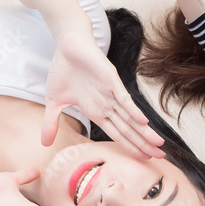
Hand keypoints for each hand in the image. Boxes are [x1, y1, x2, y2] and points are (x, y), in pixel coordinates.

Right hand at [43, 29, 164, 159]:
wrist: (67, 45)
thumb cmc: (63, 71)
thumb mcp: (53, 103)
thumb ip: (51, 123)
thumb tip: (44, 143)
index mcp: (97, 112)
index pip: (118, 134)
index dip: (130, 147)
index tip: (143, 160)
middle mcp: (107, 105)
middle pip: (128, 130)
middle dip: (143, 144)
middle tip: (160, 157)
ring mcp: (110, 93)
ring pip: (130, 117)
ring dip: (144, 131)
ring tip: (158, 144)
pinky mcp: (110, 80)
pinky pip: (123, 98)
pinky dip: (132, 110)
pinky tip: (143, 122)